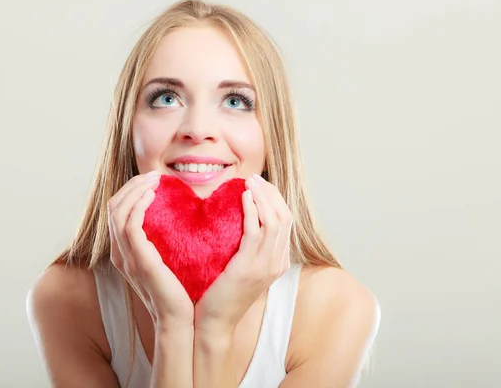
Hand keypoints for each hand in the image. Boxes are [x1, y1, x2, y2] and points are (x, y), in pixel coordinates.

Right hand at [108, 170, 193, 329]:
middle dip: (132, 185)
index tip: (152, 180)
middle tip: (154, 175)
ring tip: (155, 180)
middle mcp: (120, 254)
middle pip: (113, 207)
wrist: (179, 321)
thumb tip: (175, 221)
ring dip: (135, 190)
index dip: (131, 191)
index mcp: (124, 253)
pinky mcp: (139, 261)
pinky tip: (153, 196)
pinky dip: (138, 205)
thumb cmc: (178, 293)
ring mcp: (127, 258)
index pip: (116, 211)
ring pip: (118, 212)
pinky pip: (130, 225)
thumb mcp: (166, 263)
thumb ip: (161, 243)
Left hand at [194, 173, 292, 332]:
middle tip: (254, 178)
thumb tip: (242, 219)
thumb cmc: (222, 293)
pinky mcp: (249, 267)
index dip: (275, 199)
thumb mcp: (242, 267)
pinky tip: (242, 197)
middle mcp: (277, 263)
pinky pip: (256, 231)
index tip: (259, 185)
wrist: (214, 322)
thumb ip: (248, 247)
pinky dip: (252, 210)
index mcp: (278, 262)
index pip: (286, 222)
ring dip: (263, 197)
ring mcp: (265, 267)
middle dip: (271, 193)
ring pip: (275, 221)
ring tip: (249, 182)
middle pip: (285, 217)